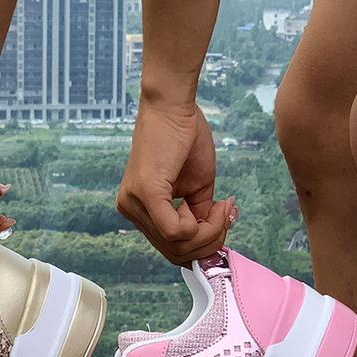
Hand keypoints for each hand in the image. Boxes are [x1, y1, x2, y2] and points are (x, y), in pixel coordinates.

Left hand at [117, 102, 236, 264]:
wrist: (173, 103)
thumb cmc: (184, 137)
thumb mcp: (197, 187)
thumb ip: (199, 215)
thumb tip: (210, 237)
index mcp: (140, 210)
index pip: (171, 249)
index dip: (203, 243)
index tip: (222, 218)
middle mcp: (130, 210)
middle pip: (175, 253)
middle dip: (209, 241)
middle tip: (225, 216)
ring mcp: (133, 204)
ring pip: (177, 245)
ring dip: (208, 231)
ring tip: (220, 206)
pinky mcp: (144, 194)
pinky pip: (174, 231)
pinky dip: (198, 224)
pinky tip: (206, 203)